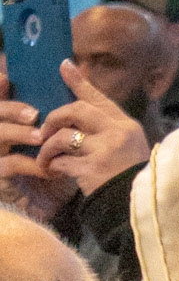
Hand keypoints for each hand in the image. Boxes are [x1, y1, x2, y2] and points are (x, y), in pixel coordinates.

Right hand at [0, 74, 75, 222]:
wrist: (54, 207)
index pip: (0, 102)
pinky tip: (50, 167)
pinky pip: (10, 165)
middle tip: (34, 113)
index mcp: (8, 123)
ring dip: (19, 133)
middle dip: (10, 109)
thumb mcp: (59, 139)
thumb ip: (57, 113)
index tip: (5, 77)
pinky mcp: (0, 178)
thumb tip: (69, 73)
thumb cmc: (56, 168)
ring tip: (40, 137)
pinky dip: (32, 164)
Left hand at [37, 60, 149, 196]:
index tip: (64, 66)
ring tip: (45, 159)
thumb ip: (109, 131)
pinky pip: (62, 161)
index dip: (79, 81)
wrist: (144, 208)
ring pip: (64, 136)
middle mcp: (117, 133)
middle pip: (76, 110)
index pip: (99, 98)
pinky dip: (53, 166)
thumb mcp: (130, 149)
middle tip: (45, 131)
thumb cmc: (135, 180)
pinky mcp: (92, 170)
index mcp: (127, 126)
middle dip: (54, 118)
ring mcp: (105, 151)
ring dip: (48, 147)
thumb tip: (83, 116)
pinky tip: (53, 172)